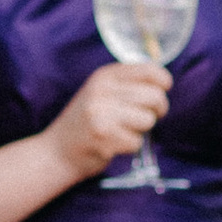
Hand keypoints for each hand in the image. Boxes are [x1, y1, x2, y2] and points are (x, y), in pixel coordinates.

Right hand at [48, 57, 170, 183]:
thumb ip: (128, 84)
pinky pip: (137, 142)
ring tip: (123, 130)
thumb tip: (164, 83)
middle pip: (154, 97)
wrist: (56, 152)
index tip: (161, 91)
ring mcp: (101, 113)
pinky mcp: (104, 136)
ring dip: (142, 130)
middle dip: (157, 110)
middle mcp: (102, 90)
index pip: (149, 70)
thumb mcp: (101, 93)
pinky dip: (130, 146)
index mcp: (105, 76)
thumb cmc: (86, 122)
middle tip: (145, 117)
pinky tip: (114, 144)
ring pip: (148, 120)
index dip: (163, 82)